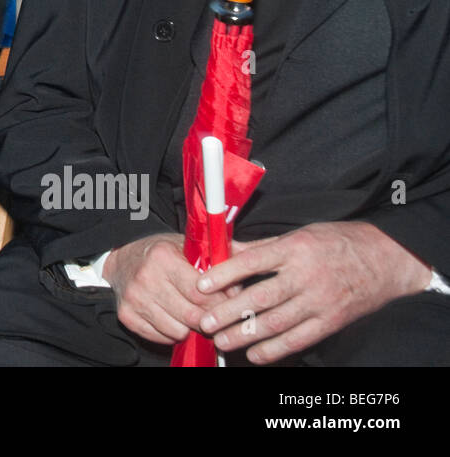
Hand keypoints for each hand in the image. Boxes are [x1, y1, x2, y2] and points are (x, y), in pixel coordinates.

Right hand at [102, 233, 229, 344]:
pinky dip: (171, 333)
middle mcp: (146, 278)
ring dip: (189, 328)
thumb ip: (218, 262)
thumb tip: (240, 288)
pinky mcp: (127, 316)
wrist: (123, 258)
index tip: (230, 305)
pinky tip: (174, 319)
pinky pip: (160, 338)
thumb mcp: (188, 247)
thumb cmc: (162, 253)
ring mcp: (135, 299)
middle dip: (209, 320)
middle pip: (191, 315)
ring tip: (192, 315)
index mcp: (163, 257)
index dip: (220, 303)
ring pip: (177, 331)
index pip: (200, 293)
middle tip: (216, 316)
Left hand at [196, 221, 430, 363]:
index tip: (202, 284)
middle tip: (205, 322)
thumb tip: (227, 251)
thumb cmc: (337, 241)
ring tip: (222, 340)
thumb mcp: (298, 234)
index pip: (253, 261)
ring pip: (277, 322)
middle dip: (230, 312)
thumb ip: (262, 247)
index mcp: (295, 248)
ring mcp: (320, 301)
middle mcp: (306, 275)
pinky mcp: (331, 321)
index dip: (226, 274)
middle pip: (261, 297)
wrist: (386, 258)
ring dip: (246, 334)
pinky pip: (299, 338)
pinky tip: (255, 354)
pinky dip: (275, 349)